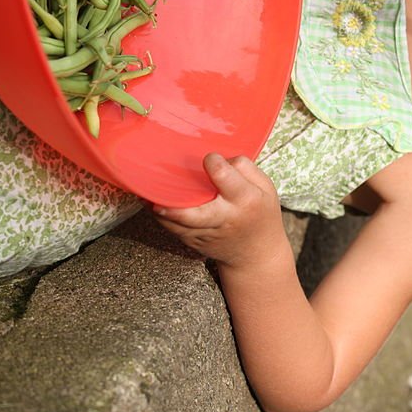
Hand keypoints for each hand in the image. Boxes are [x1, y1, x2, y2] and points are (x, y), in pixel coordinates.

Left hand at [152, 153, 286, 270]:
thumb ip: (245, 169)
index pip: (225, 177)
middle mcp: (225, 218)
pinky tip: (152, 203)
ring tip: (146, 194)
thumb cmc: (260, 213)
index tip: (210, 158)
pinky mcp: (194, 242)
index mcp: (245, 199)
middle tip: (157, 193)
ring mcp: (207, 233)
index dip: (214, 162)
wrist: (256, 253)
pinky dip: (160, 217)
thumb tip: (217, 158)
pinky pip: (172, 229)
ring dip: (160, 210)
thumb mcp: (265, 187)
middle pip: (196, 214)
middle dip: (176, 206)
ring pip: (177, 224)